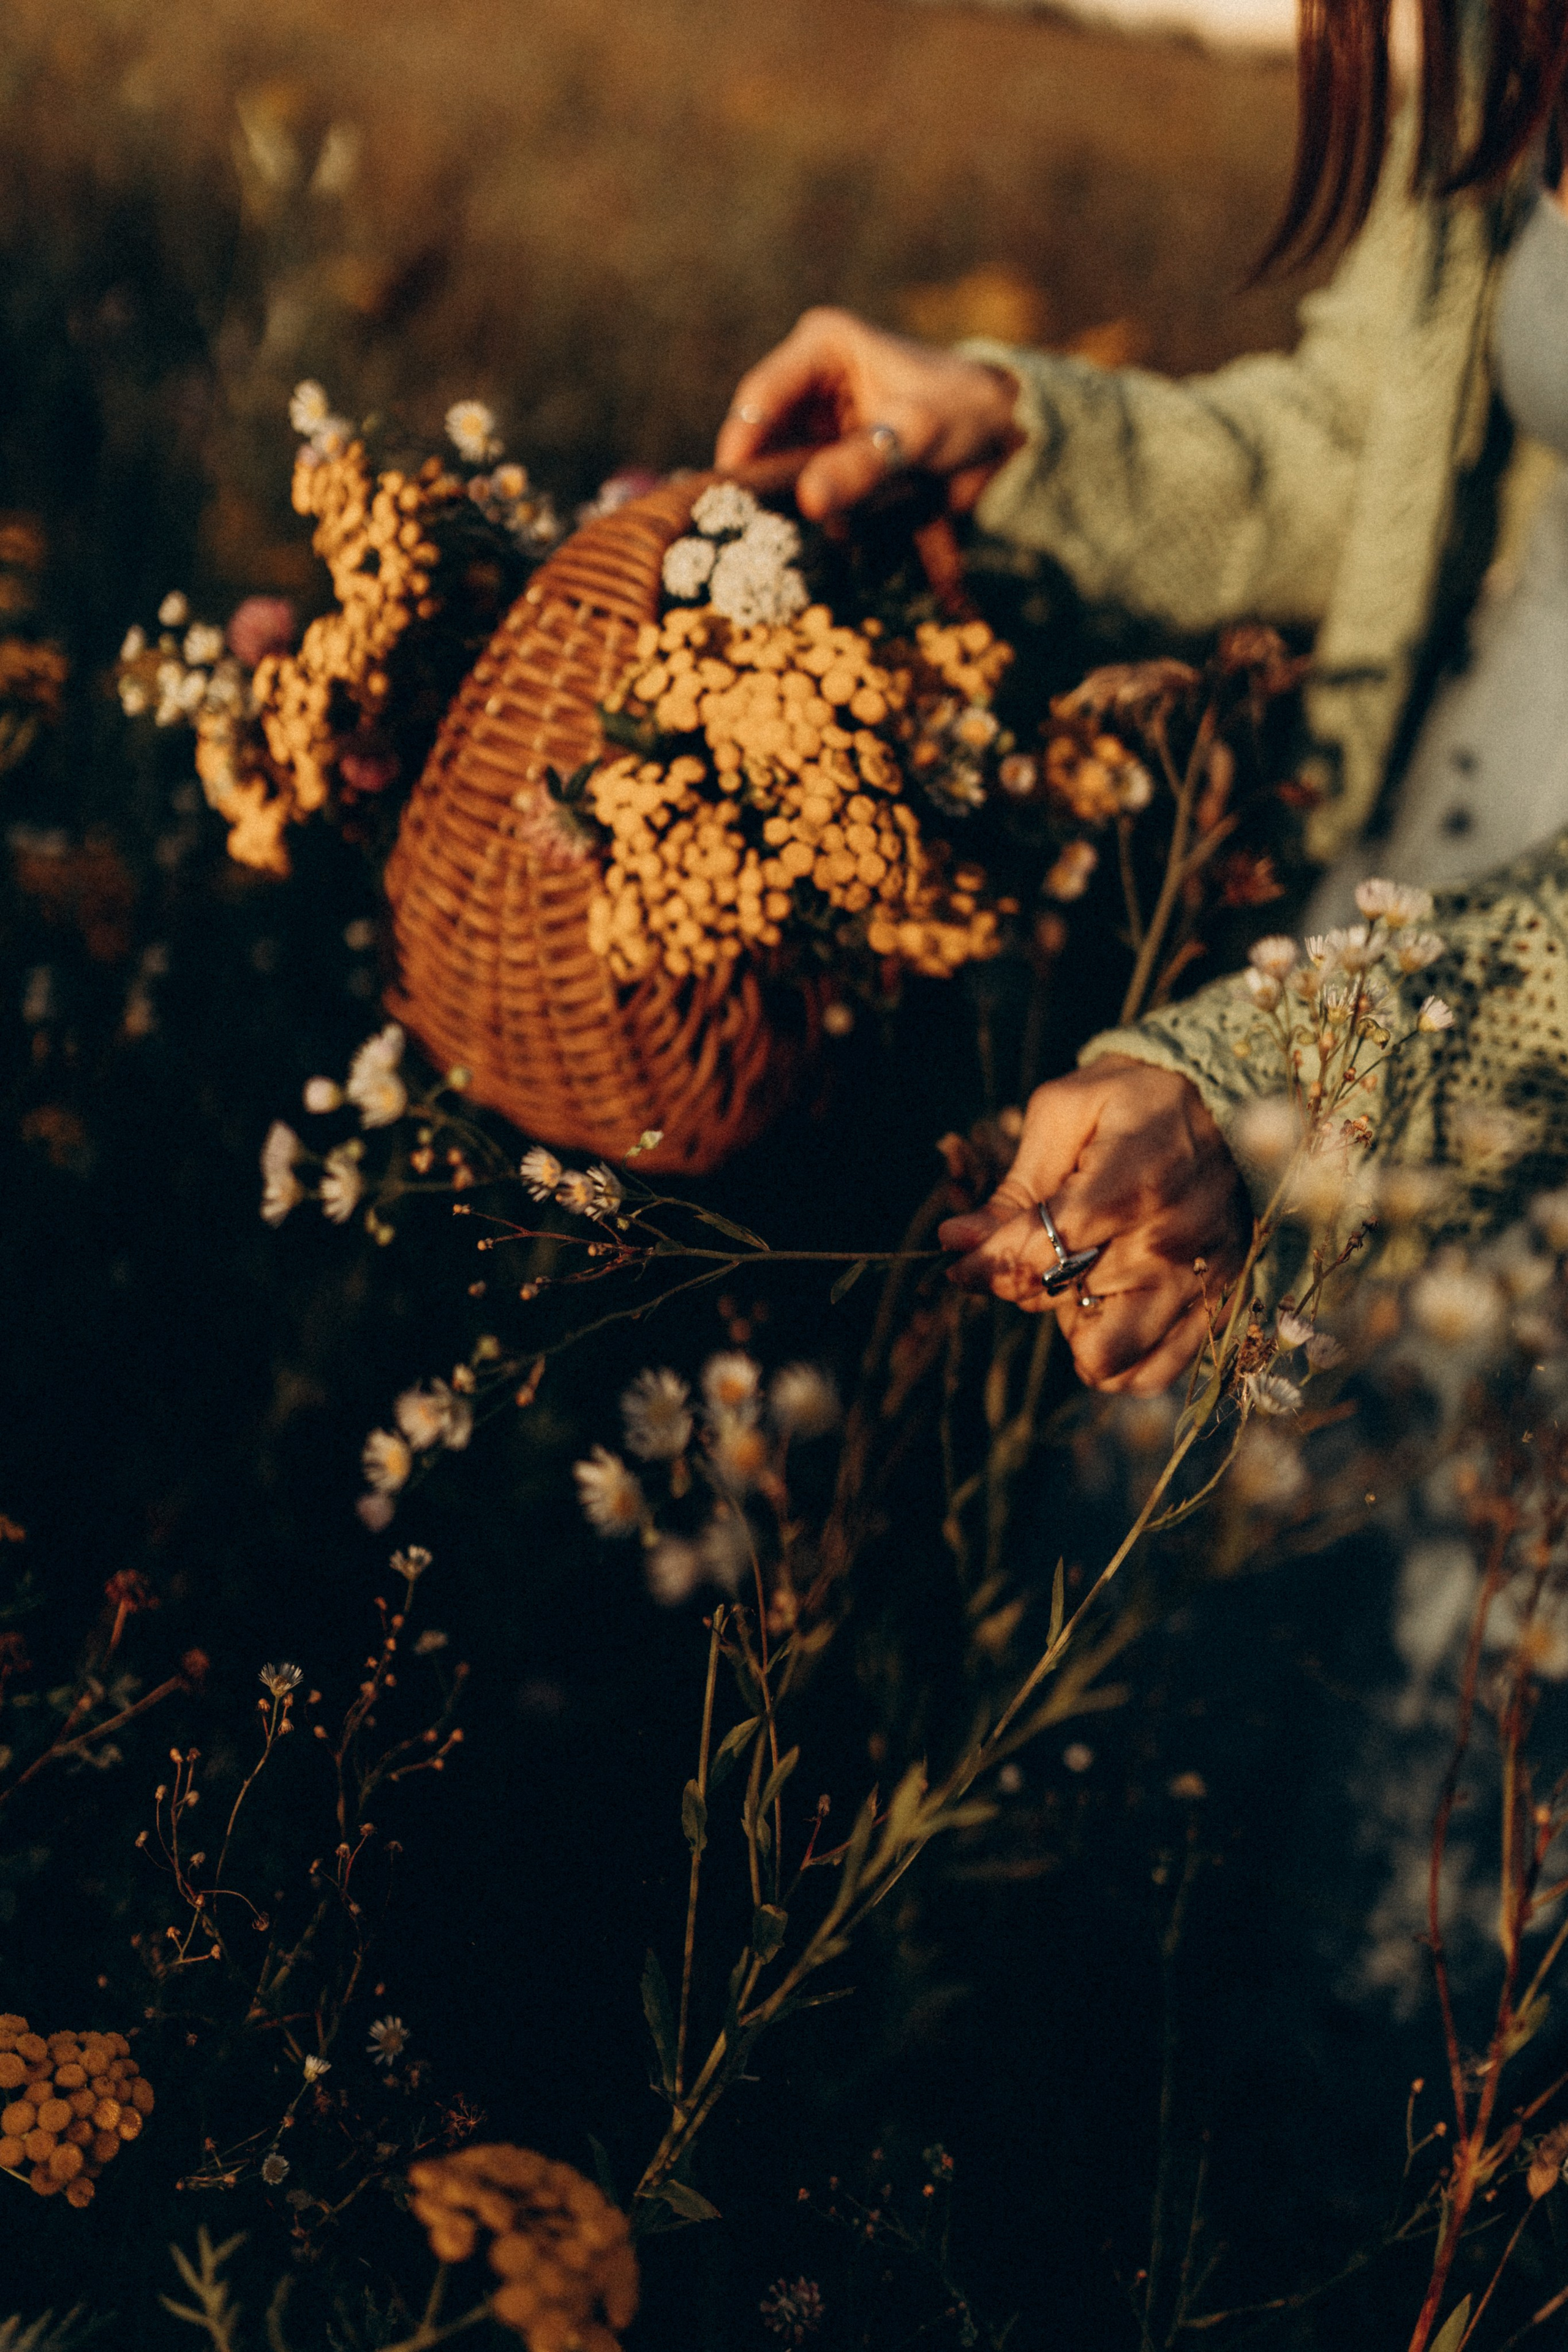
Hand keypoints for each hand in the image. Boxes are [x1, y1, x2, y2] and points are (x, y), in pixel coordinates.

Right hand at [714, 307, 1021, 521]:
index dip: (742, 445)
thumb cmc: (964, 411)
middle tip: (757, 529)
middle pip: (765, 435)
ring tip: (794, 540)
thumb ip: (862, 465)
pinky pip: (809, 487)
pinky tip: (828, 538)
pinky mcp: (832, 454)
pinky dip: (817, 514)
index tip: (733, 493)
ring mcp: (820, 419)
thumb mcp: (915, 435)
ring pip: (783, 467)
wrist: (1005, 432)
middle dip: (766, 482)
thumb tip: (808, 502)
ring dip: (791, 504)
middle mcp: (812, 378)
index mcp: (823, 346)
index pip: (762, 395)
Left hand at [937, 1058, 1250, 1393]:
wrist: (1228, 1106)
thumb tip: (957, 1241)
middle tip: (1036, 1250)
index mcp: (1135, 1182)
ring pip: (1108, 1356)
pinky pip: (1153, 1373)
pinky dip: (1117, 1358)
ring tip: (1080, 1282)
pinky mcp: (1218, 1307)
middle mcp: (1173, 1242)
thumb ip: (1014, 1185)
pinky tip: (1108, 1310)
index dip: (987, 1264)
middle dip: (1028, 1283)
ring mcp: (1202, 1281)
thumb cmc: (1135, 1102)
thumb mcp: (1065, 1113)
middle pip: (1064, 1303)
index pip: (1041, 1252)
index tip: (960, 1263)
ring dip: (1074, 1327)